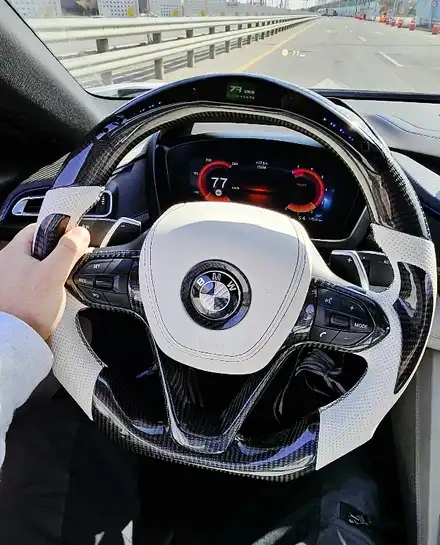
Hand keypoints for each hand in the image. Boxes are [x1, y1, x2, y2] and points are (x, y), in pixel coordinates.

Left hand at [0, 224, 89, 339]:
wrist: (16, 341)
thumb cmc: (26, 308)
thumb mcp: (54, 274)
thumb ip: (68, 250)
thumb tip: (80, 232)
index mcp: (13, 252)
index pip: (39, 229)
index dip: (59, 232)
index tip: (75, 241)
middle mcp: (6, 264)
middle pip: (39, 249)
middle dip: (58, 257)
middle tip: (70, 267)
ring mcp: (9, 282)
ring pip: (37, 268)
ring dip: (52, 275)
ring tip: (62, 286)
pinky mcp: (13, 298)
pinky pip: (34, 285)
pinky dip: (44, 289)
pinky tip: (51, 300)